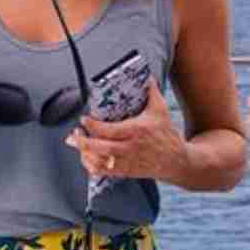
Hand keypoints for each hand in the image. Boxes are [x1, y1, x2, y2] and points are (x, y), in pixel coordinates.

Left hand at [65, 79, 189, 183]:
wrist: (176, 160)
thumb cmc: (167, 134)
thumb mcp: (161, 110)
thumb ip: (152, 92)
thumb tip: (147, 76)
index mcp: (137, 130)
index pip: (109, 130)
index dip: (93, 125)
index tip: (84, 118)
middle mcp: (130, 147)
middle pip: (100, 147)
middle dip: (82, 142)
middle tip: (73, 135)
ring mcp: (127, 161)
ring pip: (99, 162)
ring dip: (85, 154)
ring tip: (77, 144)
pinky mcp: (126, 172)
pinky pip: (104, 173)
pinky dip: (92, 166)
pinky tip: (87, 158)